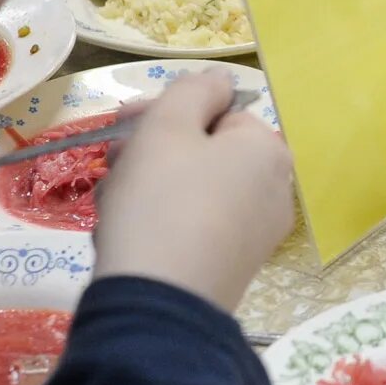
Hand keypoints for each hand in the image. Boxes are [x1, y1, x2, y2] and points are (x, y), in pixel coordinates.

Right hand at [93, 70, 298, 311]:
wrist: (157, 305)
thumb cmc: (161, 201)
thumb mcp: (167, 125)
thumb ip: (194, 90)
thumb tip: (220, 79)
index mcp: (268, 150)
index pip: (217, 112)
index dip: (165, 113)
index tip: (121, 123)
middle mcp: (276, 191)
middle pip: (205, 153)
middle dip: (151, 151)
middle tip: (109, 161)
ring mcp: (257, 236)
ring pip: (193, 191)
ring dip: (148, 186)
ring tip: (110, 202)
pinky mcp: (232, 271)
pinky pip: (194, 230)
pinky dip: (160, 223)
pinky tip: (125, 234)